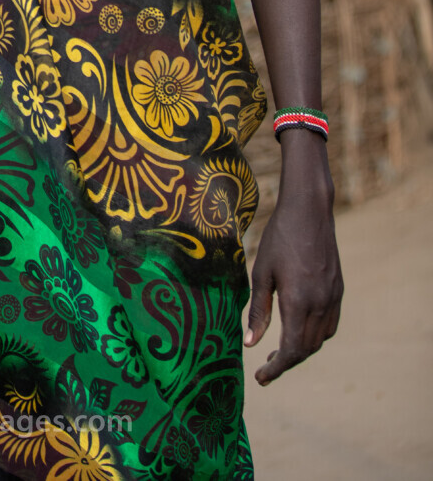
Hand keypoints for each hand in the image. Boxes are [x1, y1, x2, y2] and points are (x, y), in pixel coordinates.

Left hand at [245, 139, 342, 383]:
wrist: (309, 210)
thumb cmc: (279, 237)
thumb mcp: (261, 272)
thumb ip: (258, 310)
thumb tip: (251, 344)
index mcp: (298, 302)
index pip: (292, 350)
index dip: (277, 369)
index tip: (261, 379)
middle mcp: (320, 304)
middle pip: (307, 349)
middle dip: (287, 362)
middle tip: (266, 366)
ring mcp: (333, 297)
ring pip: (321, 339)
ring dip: (302, 349)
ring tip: (280, 349)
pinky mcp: (338, 289)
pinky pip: (330, 323)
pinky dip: (316, 335)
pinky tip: (300, 329)